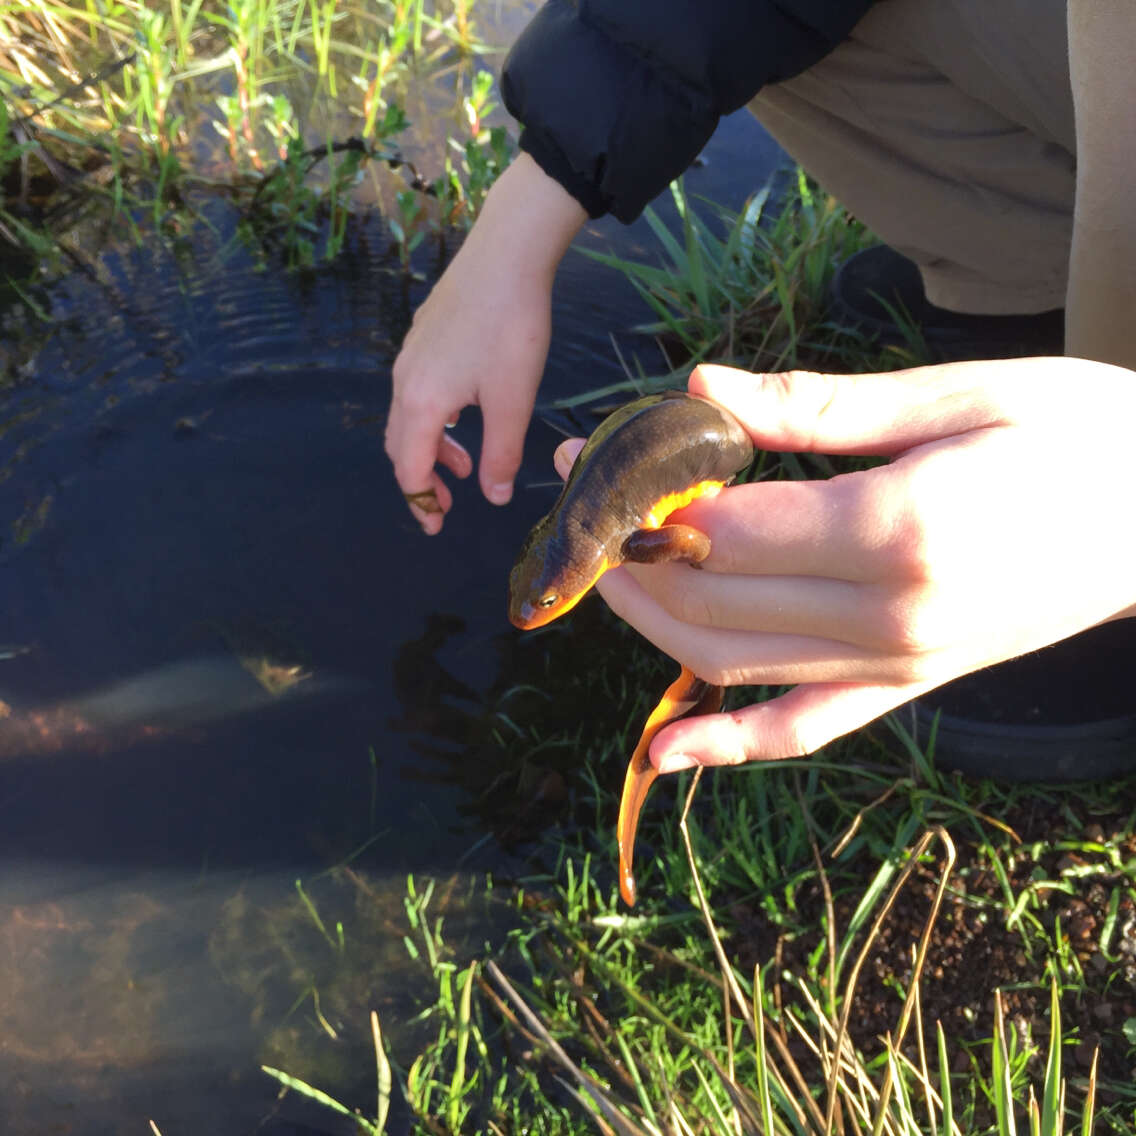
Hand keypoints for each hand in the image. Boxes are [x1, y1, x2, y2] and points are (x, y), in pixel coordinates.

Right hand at [385, 153, 585, 533]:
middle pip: (399, 446)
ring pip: (408, 419)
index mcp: (420, 403)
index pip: (409, 469)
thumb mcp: (513, 401)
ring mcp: (410, 356)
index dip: (422, 503)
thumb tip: (493, 497)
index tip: (438, 527)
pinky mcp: (422, 338)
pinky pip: (416, 393)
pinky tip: (465, 415)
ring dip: (433, 449)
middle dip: (422, 480)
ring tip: (467, 464)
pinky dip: (434, 420)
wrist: (506, 255)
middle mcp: (404, 381)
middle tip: (450, 504)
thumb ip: (501, 454)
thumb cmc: (511, 329)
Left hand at [553, 359, 1135, 768]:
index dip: (647, 495)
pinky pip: (800, 730)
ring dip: (648, 623)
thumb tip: (699, 390)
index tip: (600, 461)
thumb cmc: (1079, 435)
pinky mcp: (907, 688)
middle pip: (709, 600)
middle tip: (582, 505)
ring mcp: (896, 666)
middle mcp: (887, 616)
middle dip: (627, 554)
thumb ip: (815, 405)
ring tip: (601, 571)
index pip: (724, 527)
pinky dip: (725, 746)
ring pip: (731, 663)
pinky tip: (661, 753)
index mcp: (896, 529)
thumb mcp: (958, 394)